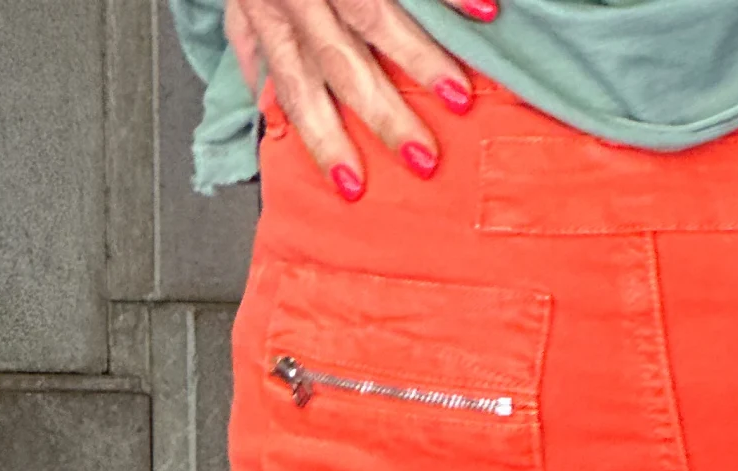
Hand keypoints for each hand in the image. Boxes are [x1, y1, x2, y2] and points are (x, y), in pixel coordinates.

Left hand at [225, 0, 499, 197]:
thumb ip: (252, 42)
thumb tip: (262, 99)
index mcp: (269, 14)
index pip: (295, 87)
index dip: (321, 138)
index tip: (353, 186)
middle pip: (337, 60)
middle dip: (381, 113)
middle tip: (422, 156)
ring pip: (370, 13)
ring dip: (418, 58)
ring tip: (457, 96)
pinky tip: (484, 11)